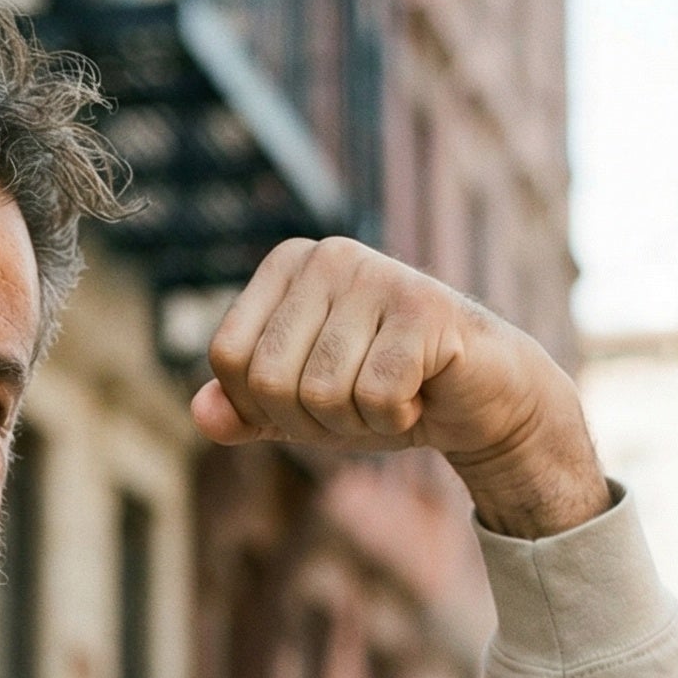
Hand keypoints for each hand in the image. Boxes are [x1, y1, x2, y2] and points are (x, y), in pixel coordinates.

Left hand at [190, 237, 611, 537]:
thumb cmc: (381, 392)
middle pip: (269, 380)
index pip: (228, 358)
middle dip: (310, 419)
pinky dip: (395, 417)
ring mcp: (378, 275)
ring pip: (321, 393)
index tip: (311, 396)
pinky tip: (420, 392)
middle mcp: (328, 256)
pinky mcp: (425, 308)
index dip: (262, 405)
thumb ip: (244, 410)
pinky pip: (375, 397)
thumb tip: (201, 413)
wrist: (476, 397)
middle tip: (357, 400)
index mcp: (287, 266)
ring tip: (391, 393)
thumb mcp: (299, 406)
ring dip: (356, 421)